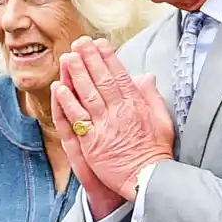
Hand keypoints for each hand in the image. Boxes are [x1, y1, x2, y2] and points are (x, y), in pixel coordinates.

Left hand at [51, 36, 173, 200]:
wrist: (148, 179)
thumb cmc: (155, 151)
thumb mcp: (162, 120)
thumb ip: (152, 96)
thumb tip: (146, 76)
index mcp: (135, 105)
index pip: (119, 75)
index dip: (108, 57)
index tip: (99, 43)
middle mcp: (119, 112)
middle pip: (101, 80)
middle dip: (89, 59)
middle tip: (79, 42)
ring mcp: (104, 127)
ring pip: (87, 94)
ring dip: (76, 74)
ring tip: (68, 58)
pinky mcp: (92, 143)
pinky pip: (78, 119)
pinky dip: (68, 103)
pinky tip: (59, 89)